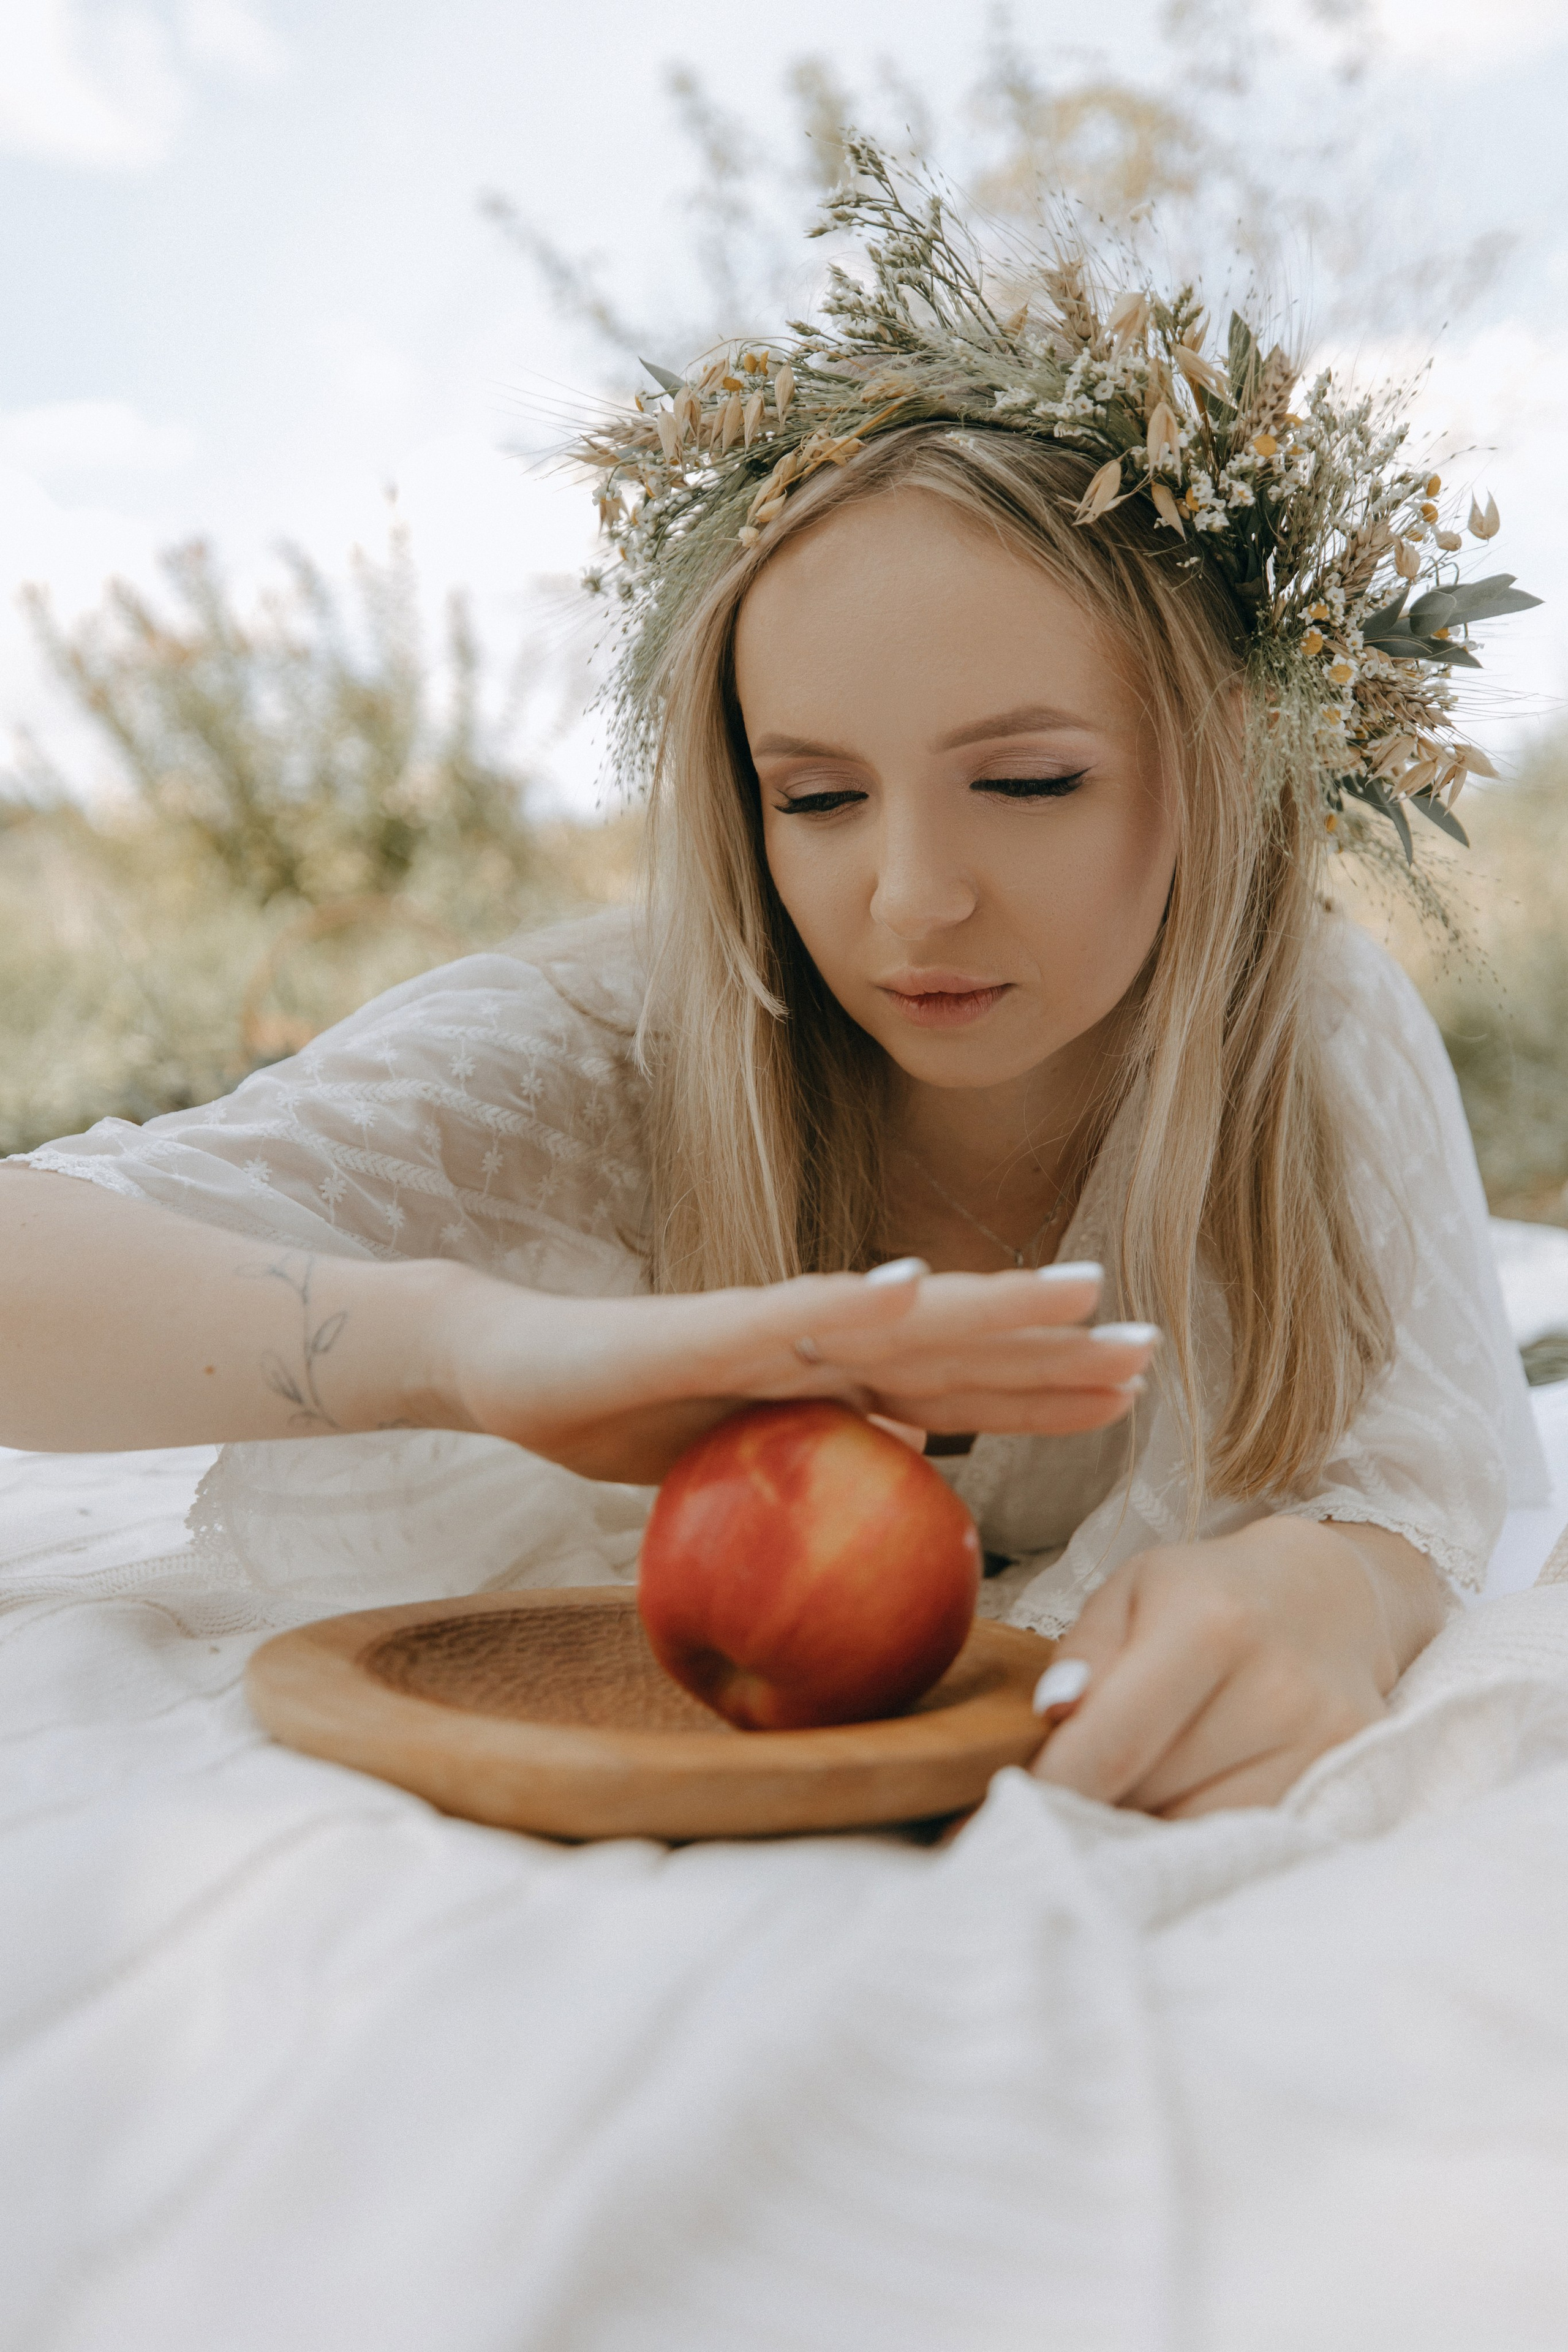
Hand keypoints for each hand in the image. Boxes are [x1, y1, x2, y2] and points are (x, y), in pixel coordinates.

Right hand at [425, 1258, 1158, 1482]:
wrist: (512, 1363)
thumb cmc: (626, 1414)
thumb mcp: (745, 1464)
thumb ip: (829, 1459)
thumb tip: (913, 1473)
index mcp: (836, 1379)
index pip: (963, 1386)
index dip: (1048, 1385)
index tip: (1134, 1387)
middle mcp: (820, 1340)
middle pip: (958, 1346)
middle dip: (1057, 1345)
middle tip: (1153, 1346)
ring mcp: (769, 1326)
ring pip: (897, 1318)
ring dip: (991, 1304)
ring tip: (1078, 1292)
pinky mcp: (702, 1326)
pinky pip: (788, 1318)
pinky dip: (852, 1299)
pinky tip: (915, 1285)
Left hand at [1029, 1516, 1448, 1817]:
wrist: (1325, 1599)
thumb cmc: (1208, 1592)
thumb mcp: (1130, 1592)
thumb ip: (1083, 1654)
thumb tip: (1056, 1715)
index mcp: (1208, 1625)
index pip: (1112, 1744)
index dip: (1056, 1785)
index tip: (1023, 1799)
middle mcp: (1275, 1688)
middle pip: (1149, 1795)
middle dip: (1100, 1794)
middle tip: (1089, 1771)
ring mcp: (1320, 1743)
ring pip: (1193, 1830)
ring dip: (1151, 1816)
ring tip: (1148, 1772)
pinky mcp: (1346, 1781)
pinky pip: (1244, 1840)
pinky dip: (1203, 1826)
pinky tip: (1195, 1786)